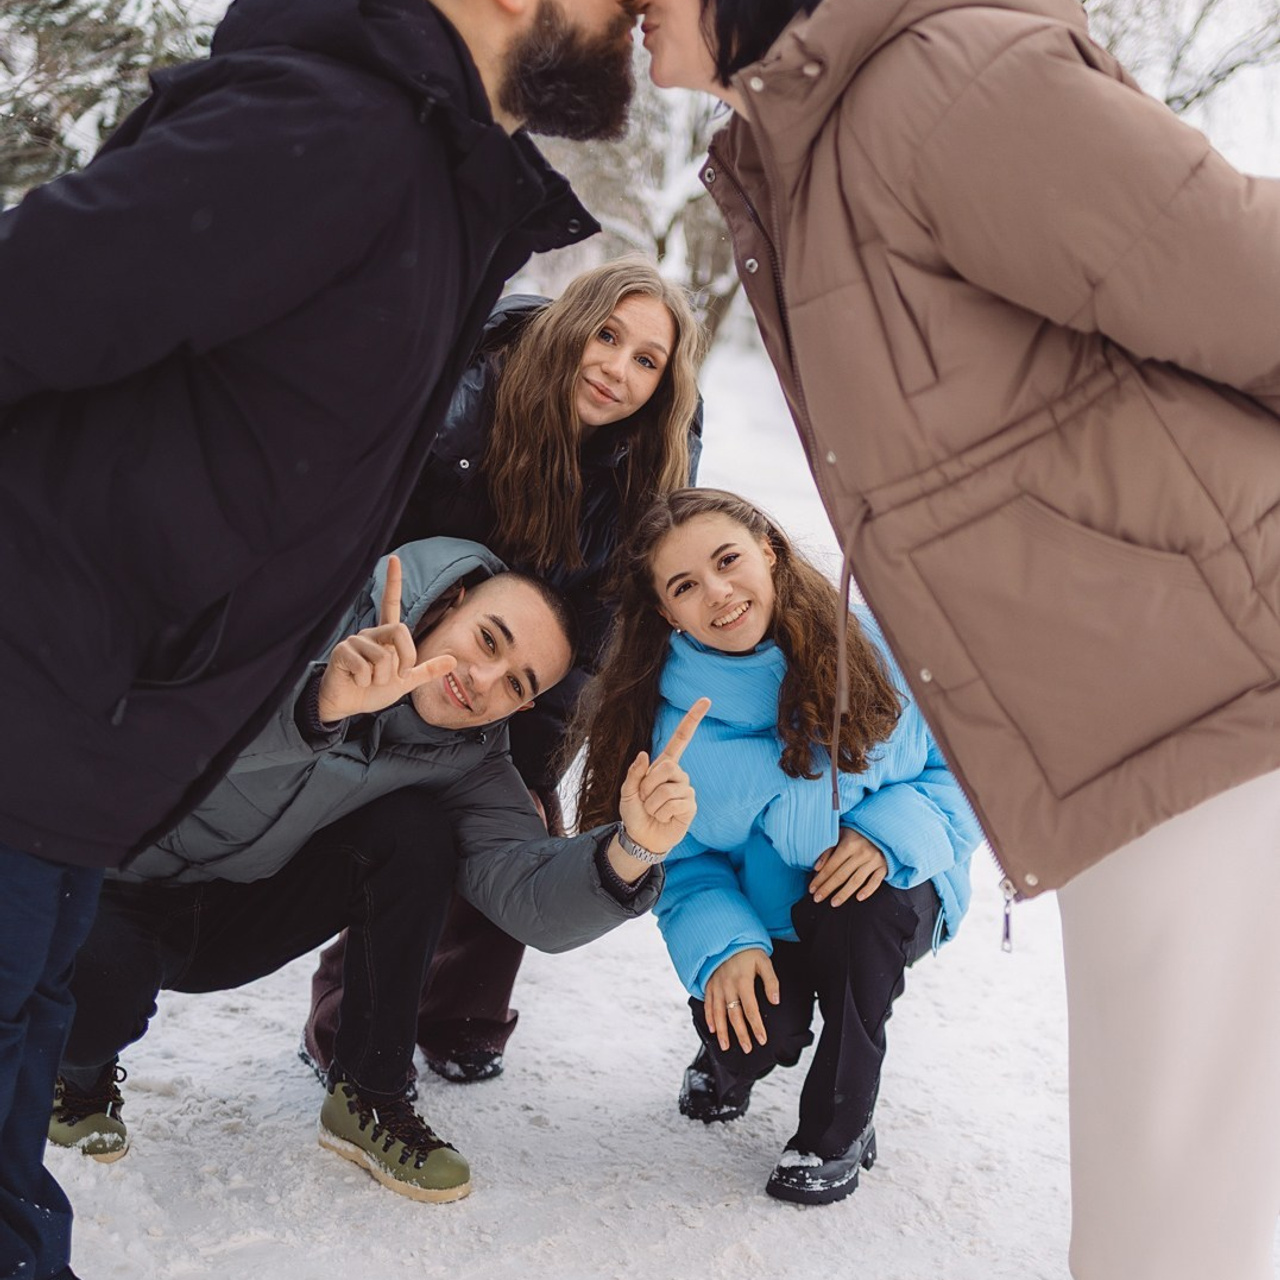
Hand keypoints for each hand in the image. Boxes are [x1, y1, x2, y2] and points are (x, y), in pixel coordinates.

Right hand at [317, 555, 455, 721]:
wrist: (349, 705)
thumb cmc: (373, 690)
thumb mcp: (405, 682)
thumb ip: (426, 670)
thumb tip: (453, 660)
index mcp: (386, 636)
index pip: (390, 603)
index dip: (393, 581)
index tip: (394, 559)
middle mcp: (371, 633)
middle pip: (400, 631)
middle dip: (405, 659)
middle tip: (396, 677)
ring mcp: (355, 641)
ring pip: (383, 657)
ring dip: (381, 678)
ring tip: (370, 681)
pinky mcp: (342, 652)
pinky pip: (365, 668)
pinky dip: (365, 682)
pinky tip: (357, 682)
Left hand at [617, 697, 709, 855]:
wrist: (642, 838)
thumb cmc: (635, 813)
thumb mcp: (627, 792)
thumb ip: (634, 773)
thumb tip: (645, 754)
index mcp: (663, 765)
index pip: (681, 738)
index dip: (693, 719)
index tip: (706, 700)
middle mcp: (678, 774)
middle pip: (667, 766)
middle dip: (648, 785)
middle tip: (644, 798)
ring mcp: (686, 789)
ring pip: (667, 789)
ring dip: (653, 803)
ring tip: (653, 810)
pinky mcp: (690, 805)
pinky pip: (675, 803)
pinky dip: (662, 812)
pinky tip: (664, 817)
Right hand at [704, 948, 778, 1052]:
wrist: (727, 937)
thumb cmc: (747, 950)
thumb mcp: (764, 961)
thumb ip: (771, 981)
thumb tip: (776, 1000)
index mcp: (743, 981)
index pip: (751, 1009)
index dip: (756, 1026)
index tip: (762, 1039)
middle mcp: (728, 986)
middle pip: (734, 1015)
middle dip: (741, 1034)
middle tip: (747, 1049)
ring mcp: (717, 986)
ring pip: (718, 1013)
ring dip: (722, 1031)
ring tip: (726, 1046)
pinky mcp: (710, 984)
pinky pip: (708, 1004)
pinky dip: (709, 1017)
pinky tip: (712, 1029)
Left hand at [809, 828, 887, 905]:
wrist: (882, 830)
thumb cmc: (857, 833)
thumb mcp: (840, 835)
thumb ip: (828, 850)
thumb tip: (816, 868)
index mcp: (849, 843)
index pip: (831, 865)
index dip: (820, 878)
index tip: (811, 889)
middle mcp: (862, 852)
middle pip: (842, 875)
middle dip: (827, 888)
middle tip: (817, 898)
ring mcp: (874, 860)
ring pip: (857, 880)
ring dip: (844, 893)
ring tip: (833, 903)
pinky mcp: (884, 867)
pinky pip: (876, 881)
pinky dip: (868, 890)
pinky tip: (858, 898)